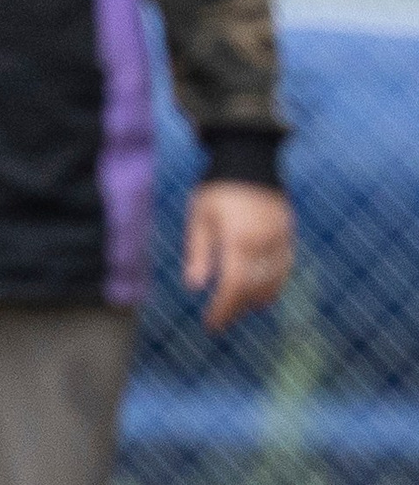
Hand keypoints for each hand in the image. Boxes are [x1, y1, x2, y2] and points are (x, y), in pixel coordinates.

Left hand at [183, 181, 292, 331]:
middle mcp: (264, 241)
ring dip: (257, 298)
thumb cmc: (217, 190)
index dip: (223, 309)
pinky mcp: (288, 232)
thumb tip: (195, 286)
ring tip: (238, 308)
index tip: (211, 324)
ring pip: (274, 279)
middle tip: (220, 321)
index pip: (233, 286)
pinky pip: (285, 265)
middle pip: (254, 287)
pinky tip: (262, 292)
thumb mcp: (199, 220)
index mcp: (239, 239)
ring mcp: (280, 236)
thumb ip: (198, 254)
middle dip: (237, 307)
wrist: (250, 159)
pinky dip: (274, 282)